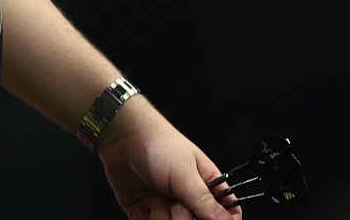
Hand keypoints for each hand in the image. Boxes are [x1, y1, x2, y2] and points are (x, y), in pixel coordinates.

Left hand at [97, 100, 241, 219]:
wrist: (121, 137)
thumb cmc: (157, 143)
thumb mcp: (184, 172)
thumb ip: (203, 199)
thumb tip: (224, 219)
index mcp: (207, 187)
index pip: (227, 214)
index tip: (205, 219)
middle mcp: (188, 200)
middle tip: (177, 205)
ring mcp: (167, 208)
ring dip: (162, 219)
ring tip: (157, 200)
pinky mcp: (145, 213)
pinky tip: (144, 206)